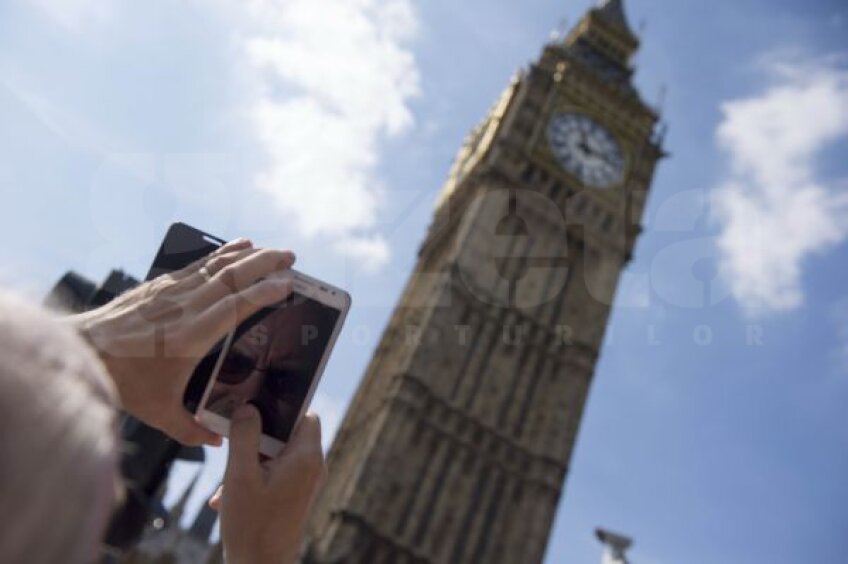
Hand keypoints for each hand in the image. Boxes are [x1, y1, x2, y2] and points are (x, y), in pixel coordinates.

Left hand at [72, 239, 295, 444]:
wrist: (82, 351)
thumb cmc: (122, 382)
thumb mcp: (158, 413)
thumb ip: (191, 429)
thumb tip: (218, 441)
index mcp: (191, 337)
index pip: (235, 307)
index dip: (263, 293)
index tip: (287, 284)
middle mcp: (185, 308)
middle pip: (232, 277)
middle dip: (265, 264)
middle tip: (291, 258)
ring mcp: (172, 292)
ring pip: (217, 266)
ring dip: (248, 255)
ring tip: (273, 250)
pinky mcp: (160, 286)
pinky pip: (199, 265)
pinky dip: (222, 254)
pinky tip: (236, 247)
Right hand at [214, 405, 325, 563]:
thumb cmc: (252, 525)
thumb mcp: (240, 474)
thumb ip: (244, 436)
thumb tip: (248, 407)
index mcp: (307, 457)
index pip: (306, 414)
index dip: (282, 408)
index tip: (256, 410)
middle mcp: (313, 468)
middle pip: (287, 435)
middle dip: (256, 441)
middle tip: (234, 452)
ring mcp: (305, 484)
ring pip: (277, 456)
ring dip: (250, 463)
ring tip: (227, 485)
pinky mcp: (295, 497)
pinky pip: (276, 474)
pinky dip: (254, 479)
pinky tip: (229, 497)